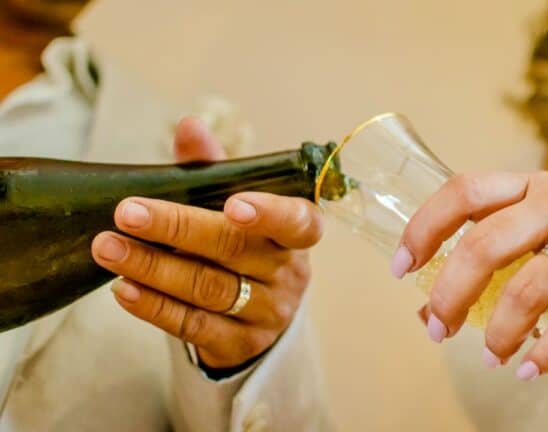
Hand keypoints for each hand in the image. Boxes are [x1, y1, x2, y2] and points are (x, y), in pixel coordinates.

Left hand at [91, 117, 322, 367]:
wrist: (258, 314)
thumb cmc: (245, 245)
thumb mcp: (237, 205)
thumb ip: (215, 167)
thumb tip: (189, 125)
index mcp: (297, 232)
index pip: (297, 222)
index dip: (269, 214)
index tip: (233, 204)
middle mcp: (289, 273)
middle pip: (234, 249)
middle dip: (177, 228)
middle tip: (126, 213)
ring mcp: (268, 312)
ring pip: (208, 288)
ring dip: (153, 267)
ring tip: (108, 248)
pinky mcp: (241, 344)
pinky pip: (194, 325)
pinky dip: (155, 306)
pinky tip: (123, 289)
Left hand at [394, 171, 547, 379]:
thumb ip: (497, 256)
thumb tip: (428, 308)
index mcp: (531, 186)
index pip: (464, 191)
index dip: (425, 226)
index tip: (400, 267)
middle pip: (485, 242)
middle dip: (451, 292)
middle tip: (436, 329)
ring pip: (529, 287)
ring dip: (498, 331)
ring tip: (490, 358)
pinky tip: (529, 368)